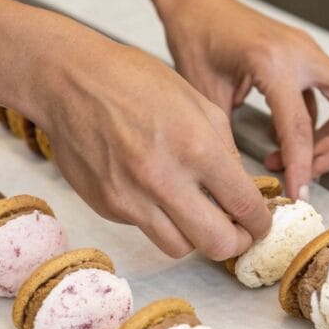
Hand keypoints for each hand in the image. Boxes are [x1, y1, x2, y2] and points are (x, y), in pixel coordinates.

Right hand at [32, 32, 270, 259]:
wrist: (67, 81)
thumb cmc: (129, 80)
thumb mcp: (194, 101)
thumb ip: (223, 147)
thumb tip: (239, 187)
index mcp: (195, 147)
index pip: (244, 206)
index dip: (260, 223)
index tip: (260, 224)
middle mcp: (164, 178)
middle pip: (216, 244)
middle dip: (235, 244)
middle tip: (237, 234)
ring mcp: (131, 198)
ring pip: (180, 248)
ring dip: (195, 237)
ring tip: (197, 216)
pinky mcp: (108, 206)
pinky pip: (146, 228)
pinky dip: (159, 219)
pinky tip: (155, 192)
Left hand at [157, 0, 328, 198]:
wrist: (196, 3)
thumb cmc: (195, 38)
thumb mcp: (205, 95)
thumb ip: (227, 137)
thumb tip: (240, 181)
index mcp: (273, 62)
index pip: (301, 126)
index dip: (304, 166)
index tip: (299, 191)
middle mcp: (300, 52)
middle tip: (312, 171)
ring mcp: (307, 51)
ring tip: (294, 159)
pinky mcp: (305, 57)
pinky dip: (315, 124)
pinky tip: (283, 141)